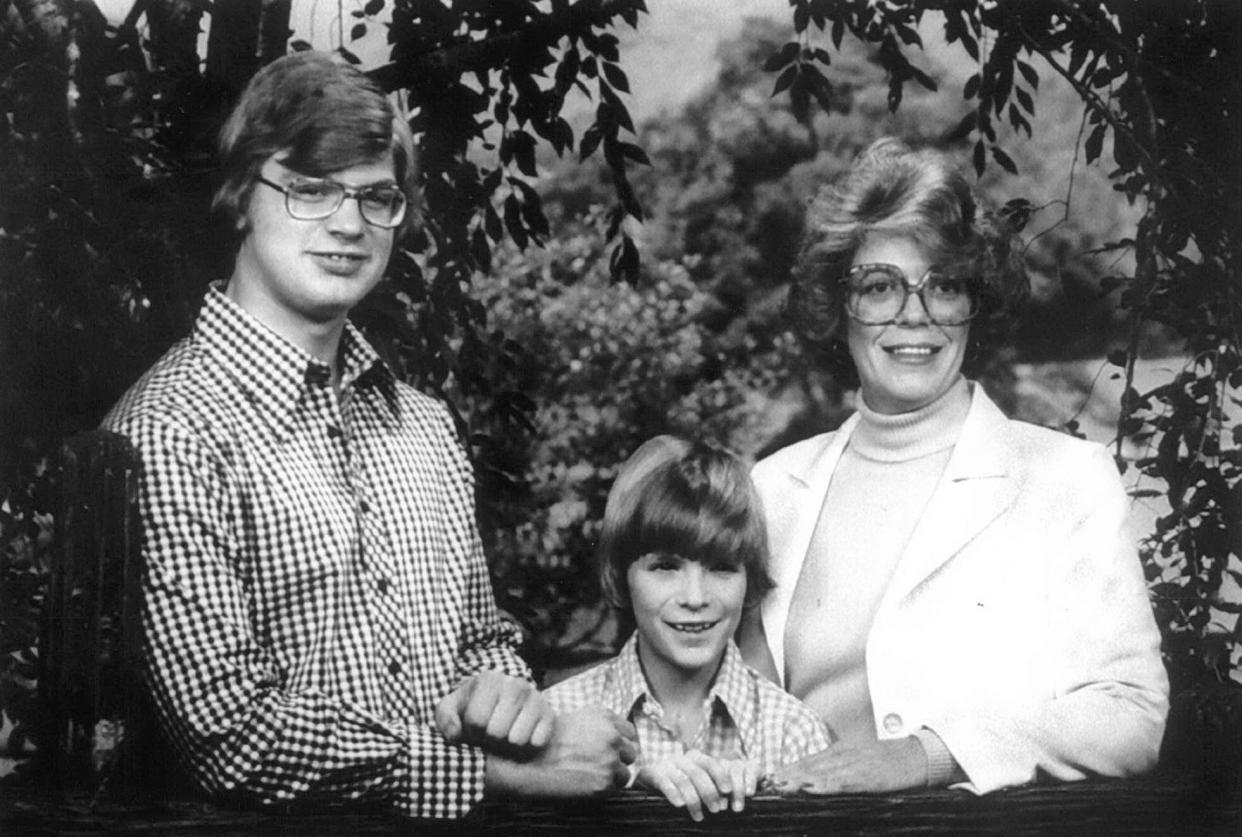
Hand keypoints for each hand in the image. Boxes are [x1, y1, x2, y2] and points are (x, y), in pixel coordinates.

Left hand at [435, 671, 553, 753]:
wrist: (504, 711)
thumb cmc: (472, 711)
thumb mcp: (451, 710)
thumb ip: (446, 718)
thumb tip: (456, 734)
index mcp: (489, 680)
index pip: (476, 720)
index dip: (471, 733)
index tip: (473, 729)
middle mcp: (515, 684)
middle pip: (496, 732)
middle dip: (489, 740)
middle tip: (489, 735)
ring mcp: (536, 698)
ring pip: (516, 739)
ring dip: (507, 747)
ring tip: (503, 736)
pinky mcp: (550, 716)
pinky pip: (537, 743)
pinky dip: (526, 748)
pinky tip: (520, 738)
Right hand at [485, 706, 637, 797]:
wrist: (531, 759)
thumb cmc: (549, 738)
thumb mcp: (578, 716)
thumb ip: (602, 722)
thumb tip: (618, 735)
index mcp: (606, 718)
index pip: (630, 732)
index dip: (621, 741)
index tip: (613, 748)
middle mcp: (612, 737)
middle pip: (631, 753)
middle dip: (619, 759)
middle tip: (602, 764)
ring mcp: (609, 761)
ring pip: (625, 773)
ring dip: (613, 775)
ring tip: (592, 775)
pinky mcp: (604, 783)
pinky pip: (613, 788)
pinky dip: (602, 788)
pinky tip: (585, 782)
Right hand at [638, 752, 758, 820]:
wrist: (646, 774)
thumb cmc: (676, 779)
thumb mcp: (692, 777)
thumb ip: (708, 783)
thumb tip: (727, 800)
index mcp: (694, 757)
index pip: (710, 763)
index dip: (720, 776)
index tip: (728, 791)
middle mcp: (681, 759)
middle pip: (698, 773)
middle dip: (709, 792)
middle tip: (716, 810)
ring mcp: (667, 765)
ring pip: (683, 781)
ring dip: (693, 799)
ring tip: (699, 816)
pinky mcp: (653, 773)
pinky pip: (665, 783)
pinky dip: (673, 794)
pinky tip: (680, 805)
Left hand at [768, 737, 926, 794]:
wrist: (921, 756)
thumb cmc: (891, 762)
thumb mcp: (862, 761)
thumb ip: (841, 769)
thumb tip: (818, 780)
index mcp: (842, 752)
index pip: (809, 761)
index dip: (789, 769)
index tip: (769, 777)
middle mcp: (845, 756)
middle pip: (810, 765)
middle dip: (788, 774)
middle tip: (767, 783)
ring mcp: (856, 765)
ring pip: (822, 772)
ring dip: (800, 779)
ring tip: (781, 786)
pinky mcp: (870, 777)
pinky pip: (845, 782)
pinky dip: (827, 785)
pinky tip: (813, 788)